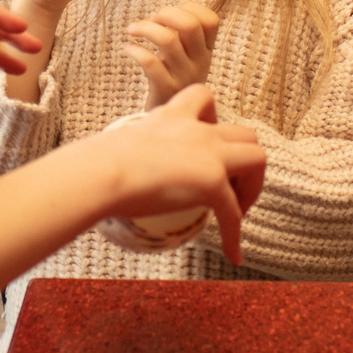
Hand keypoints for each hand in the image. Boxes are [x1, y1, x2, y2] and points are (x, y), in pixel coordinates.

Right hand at [94, 83, 267, 266]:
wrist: (99, 174)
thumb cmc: (94, 164)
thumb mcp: (116, 147)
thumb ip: (125, 154)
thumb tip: (98, 174)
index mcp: (171, 116)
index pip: (204, 97)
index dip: (214, 120)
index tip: (205, 146)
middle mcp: (196, 130)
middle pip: (245, 133)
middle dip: (244, 161)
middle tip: (227, 188)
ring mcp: (209, 154)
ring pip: (258, 158)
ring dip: (253, 187)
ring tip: (237, 212)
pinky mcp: (212, 182)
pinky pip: (235, 213)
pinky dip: (236, 234)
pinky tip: (233, 255)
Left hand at [125, 2, 218, 107]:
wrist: (172, 121)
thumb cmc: (174, 81)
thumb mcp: (188, 59)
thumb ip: (182, 36)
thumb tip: (158, 16)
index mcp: (207, 51)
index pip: (211, 20)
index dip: (189, 9)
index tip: (170, 16)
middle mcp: (200, 62)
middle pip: (190, 25)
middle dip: (166, 13)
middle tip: (150, 19)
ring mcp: (183, 77)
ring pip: (168, 40)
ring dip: (145, 28)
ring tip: (132, 30)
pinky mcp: (165, 89)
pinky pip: (150, 63)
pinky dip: (135, 50)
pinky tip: (128, 48)